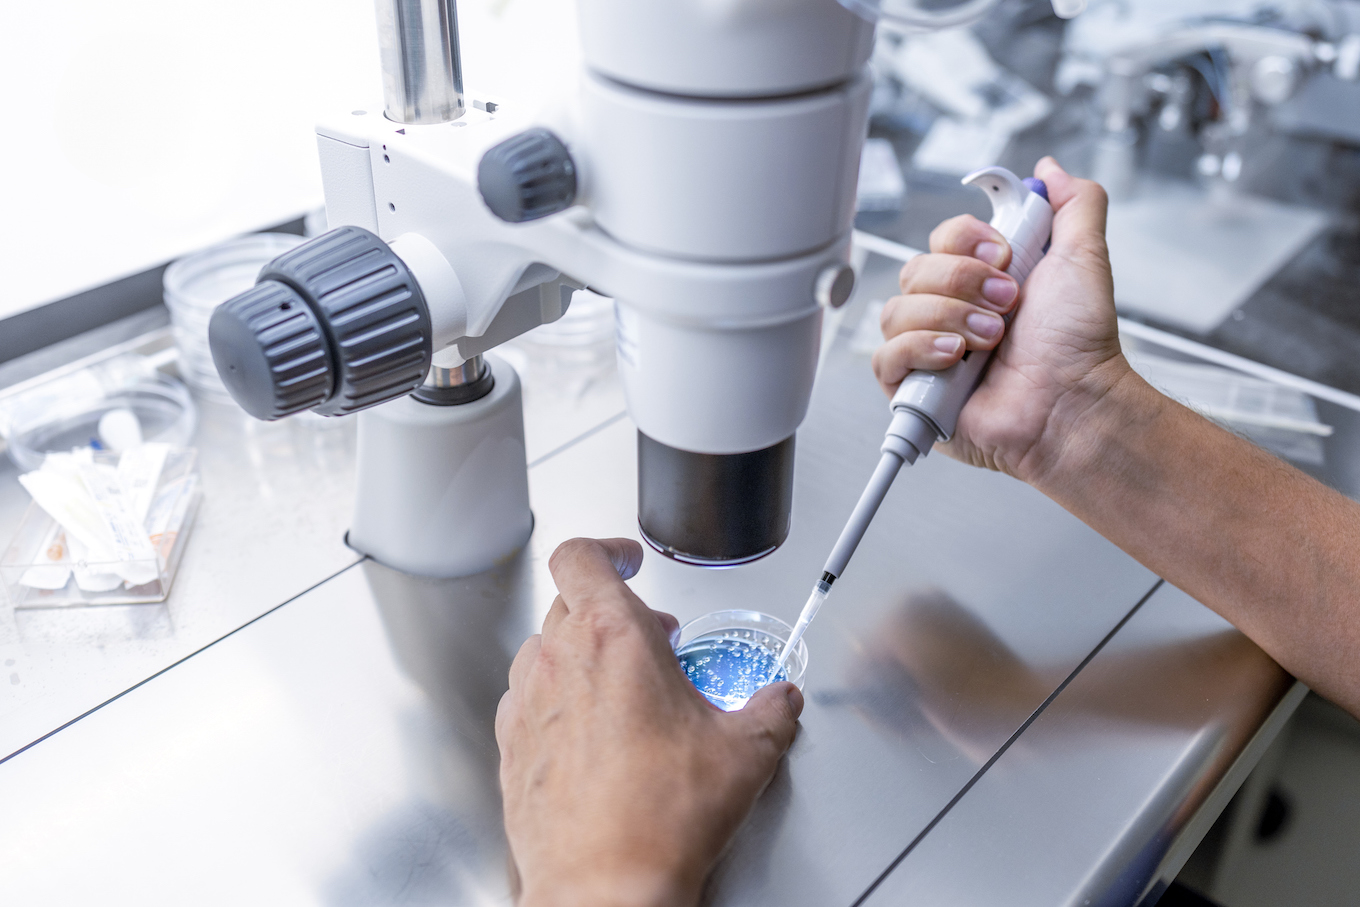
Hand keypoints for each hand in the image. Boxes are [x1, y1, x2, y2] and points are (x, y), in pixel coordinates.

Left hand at [496, 538, 803, 906]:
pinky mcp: (511, 747)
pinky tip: (592, 735)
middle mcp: (560, 661)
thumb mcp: (745, 753)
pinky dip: (558, 701)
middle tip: (652, 638)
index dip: (606, 548)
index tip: (629, 560)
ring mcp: (528, 703)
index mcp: (614, 637)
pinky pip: (529, 700)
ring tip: (623, 688)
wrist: (603, 886)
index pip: (582, 555)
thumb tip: (781, 700)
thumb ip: (770, 710)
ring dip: (581, 654)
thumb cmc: (660, 817)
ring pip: (545, 649)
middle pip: (569, 602)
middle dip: (613, 610)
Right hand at [871, 157, 1134, 483]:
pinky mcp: (912, 390)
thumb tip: (1049, 170)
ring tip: (990, 340)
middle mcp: (952, 311)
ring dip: (949, 318)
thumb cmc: (1080, 345)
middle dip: (963, 282)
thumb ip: (1074, 204)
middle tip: (1006, 304)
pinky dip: (920, 350)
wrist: (1074, 402)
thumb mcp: (1085, 257)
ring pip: (896, 310)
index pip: (942, 238)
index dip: (966, 240)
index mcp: (983, 279)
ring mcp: (928, 351)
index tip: (1003, 254)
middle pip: (914, 269)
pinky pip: (885, 356)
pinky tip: (956, 359)